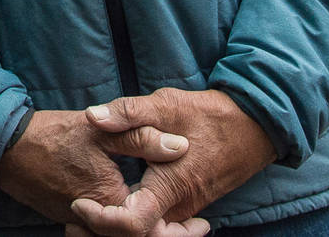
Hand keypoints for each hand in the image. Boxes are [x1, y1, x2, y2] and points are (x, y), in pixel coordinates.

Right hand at [0, 108, 203, 234]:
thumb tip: (181, 146)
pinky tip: (137, 215)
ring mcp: (82, 222)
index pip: (151, 230)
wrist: (8, 148)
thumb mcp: (101, 130)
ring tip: (173, 227)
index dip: (181, 233)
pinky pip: (104, 233)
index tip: (203, 225)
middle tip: (195, 229)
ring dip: (148, 234)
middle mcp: (96, 219)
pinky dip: (123, 230)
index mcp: (109, 199)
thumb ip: (143, 137)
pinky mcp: (73, 219)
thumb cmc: (54, 136)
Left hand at [70, 89, 273, 235]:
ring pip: (149, 235)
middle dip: (103, 232)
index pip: (133, 224)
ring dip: (117, 231)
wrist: (255, 127)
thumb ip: (129, 112)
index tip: (79, 203)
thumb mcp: (167, 105)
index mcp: (171, 187)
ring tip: (87, 219)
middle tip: (74, 219)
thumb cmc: (211, 115)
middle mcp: (178, 207)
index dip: (102, 220)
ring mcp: (184, 209)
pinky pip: (159, 227)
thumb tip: (93, 117)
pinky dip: (135, 226)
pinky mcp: (186, 205)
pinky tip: (114, 213)